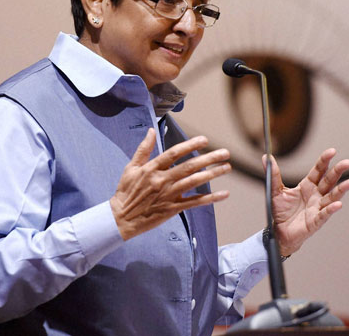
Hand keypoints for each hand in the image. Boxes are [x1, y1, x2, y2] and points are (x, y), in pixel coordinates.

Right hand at [110, 128, 230, 240]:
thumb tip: (151, 131)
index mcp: (151, 168)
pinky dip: (210, 199)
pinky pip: (194, 203)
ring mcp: (168, 195)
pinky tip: (224, 194)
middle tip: (225, 152)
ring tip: (227, 167)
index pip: (174, 153)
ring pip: (194, 182)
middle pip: (189, 167)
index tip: (204, 140)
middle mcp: (162, 180)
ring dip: (212, 174)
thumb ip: (143, 149)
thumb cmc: (126, 191)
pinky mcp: (172, 209)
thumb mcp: (130, 167)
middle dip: (208, 158)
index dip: (190, 145)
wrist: (121, 218)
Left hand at [268, 149, 348, 255]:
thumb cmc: (281, 211)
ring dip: (342, 189)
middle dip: (337, 171)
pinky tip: (338, 204)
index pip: (318, 171)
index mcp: (307, 185)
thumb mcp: (275, 190)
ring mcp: (318, 207)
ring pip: (332, 196)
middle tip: (347, 162)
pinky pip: (325, 214)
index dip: (324, 161)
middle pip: (329, 181)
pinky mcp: (316, 221)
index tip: (332, 151)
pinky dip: (331, 209)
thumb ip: (273, 174)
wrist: (279, 231)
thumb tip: (266, 156)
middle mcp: (316, 195)